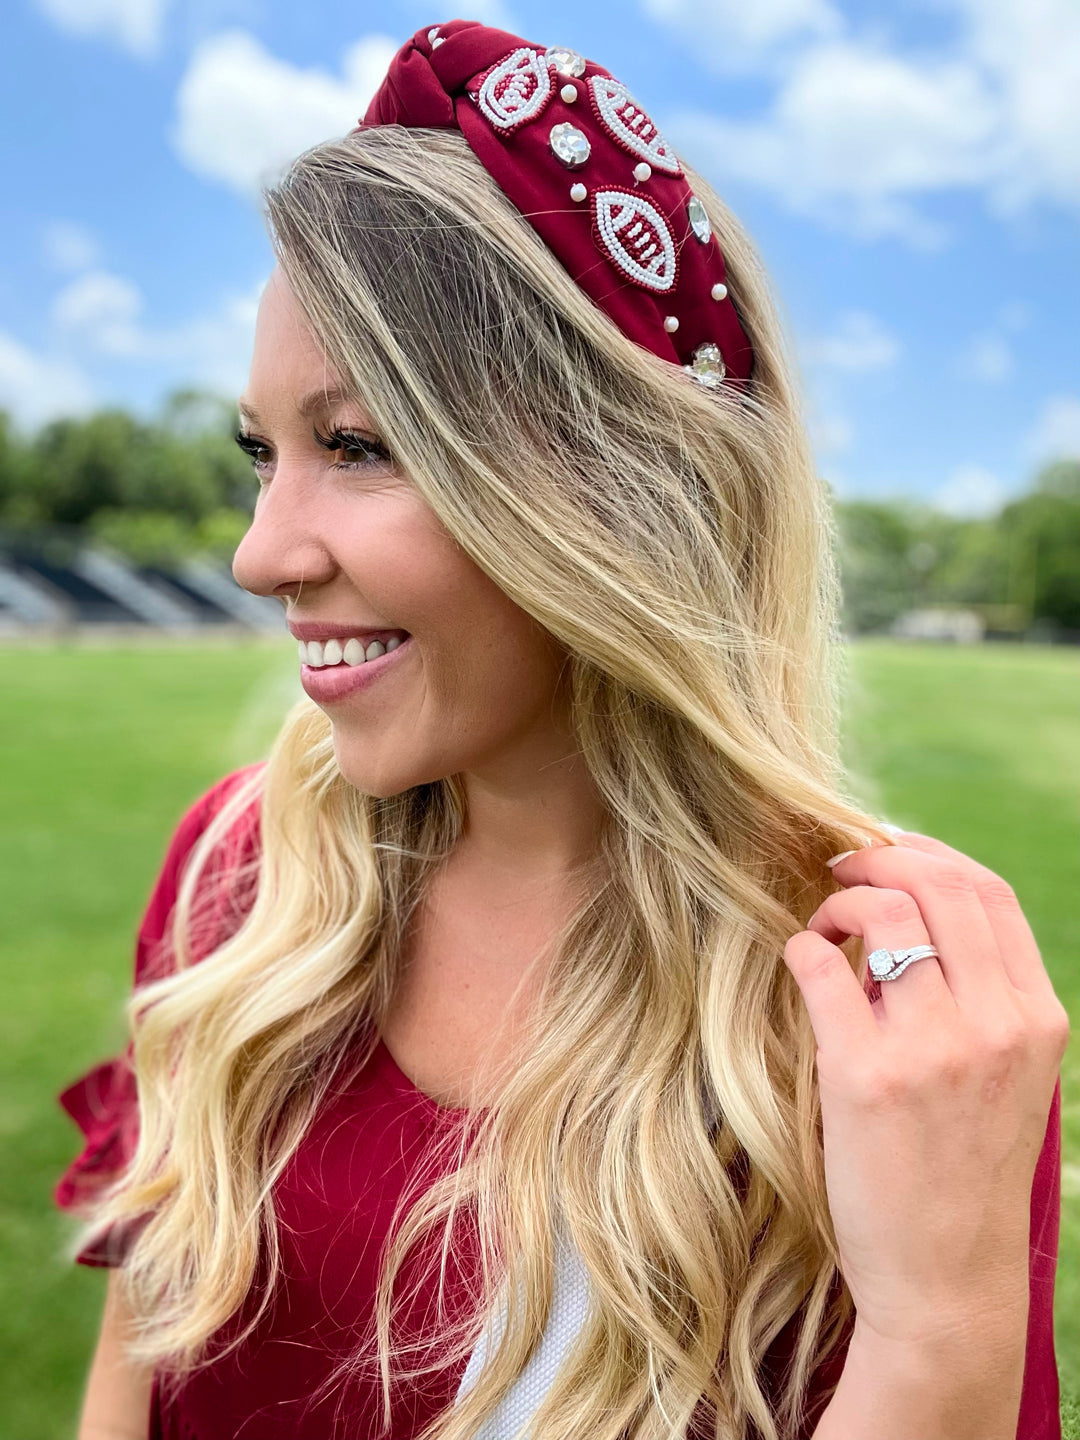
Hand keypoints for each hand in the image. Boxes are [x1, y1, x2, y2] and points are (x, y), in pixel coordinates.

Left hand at [783, 830, 1068, 1351]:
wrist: (945, 1280)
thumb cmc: (965, 1172)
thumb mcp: (1007, 1078)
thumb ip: (981, 999)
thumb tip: (914, 916)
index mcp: (1034, 1019)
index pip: (989, 893)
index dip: (931, 853)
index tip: (889, 847)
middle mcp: (994, 1026)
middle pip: (938, 887)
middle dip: (879, 858)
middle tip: (837, 865)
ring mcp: (932, 1051)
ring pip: (883, 916)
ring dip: (840, 903)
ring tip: (823, 926)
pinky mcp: (865, 1079)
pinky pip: (823, 970)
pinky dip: (803, 948)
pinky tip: (800, 962)